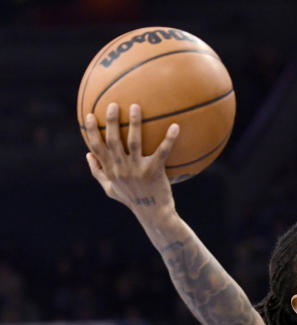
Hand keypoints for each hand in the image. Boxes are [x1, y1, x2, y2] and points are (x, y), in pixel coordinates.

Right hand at [83, 103, 178, 220]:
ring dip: (135, 124)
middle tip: (113, 104)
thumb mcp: (110, 189)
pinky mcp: (155, 172)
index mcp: (111, 171)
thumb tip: (87, 154)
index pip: (97, 148)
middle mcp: (122, 169)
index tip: (90, 115)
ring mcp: (138, 170)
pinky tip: (175, 126)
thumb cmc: (132, 200)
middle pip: (113, 141)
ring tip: (136, 107)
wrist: (154, 214)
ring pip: (134, 142)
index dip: (92, 131)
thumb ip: (98, 172)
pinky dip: (169, 139)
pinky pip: (162, 152)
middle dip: (112, 121)